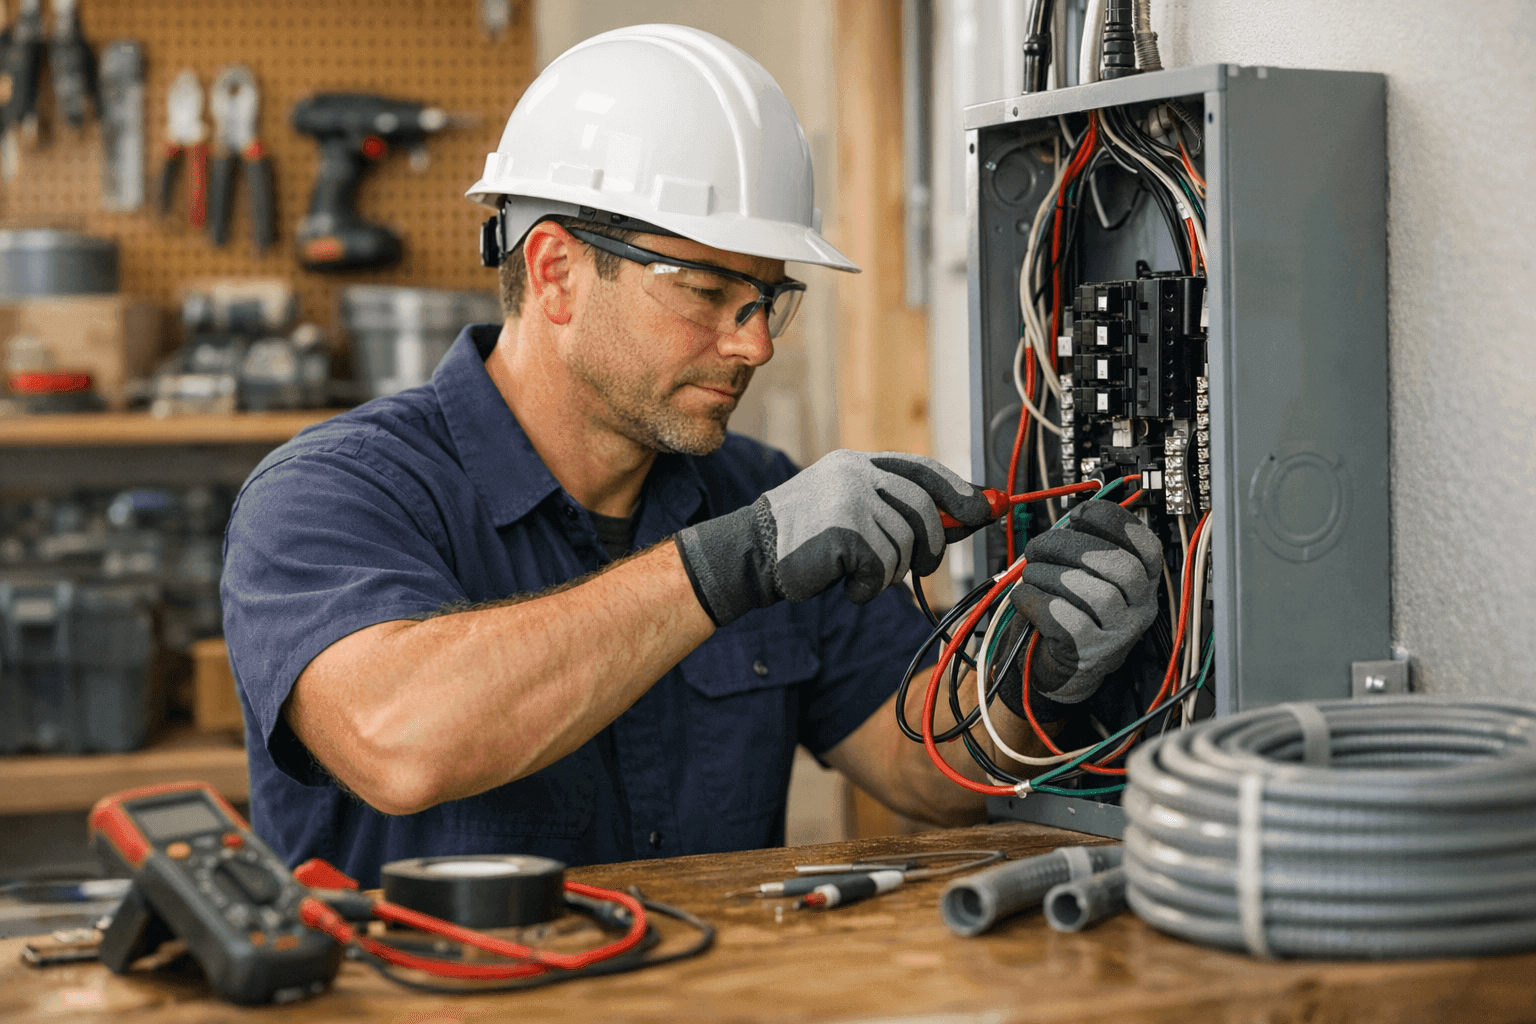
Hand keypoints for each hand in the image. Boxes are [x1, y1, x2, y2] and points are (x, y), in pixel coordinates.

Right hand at [674, 450, 993, 625]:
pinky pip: (883, 566)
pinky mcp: (845, 530)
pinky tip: (847, 584)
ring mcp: (850, 499)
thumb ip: (893, 508)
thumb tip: (960, 517)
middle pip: (923, 507)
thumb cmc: (802, 539)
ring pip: (905, 542)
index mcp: (857, 463)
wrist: (750, 554)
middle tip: (926, 566)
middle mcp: (855, 474)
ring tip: (860, 574)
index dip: (957, 490)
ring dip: (891, 571)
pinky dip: (870, 586)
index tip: (982, 509)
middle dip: (934, 544)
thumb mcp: (848, 509)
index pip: (922, 469)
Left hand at [1008, 499, 1161, 704]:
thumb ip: (1083, 550)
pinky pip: (1066, 620)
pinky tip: (1026, 597)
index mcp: (1142, 584)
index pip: (1146, 546)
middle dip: (1071, 546)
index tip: (1081, 514)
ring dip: (1051, 575)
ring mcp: (1118, 635)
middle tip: (1039, 547)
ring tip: (1032, 575)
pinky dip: (1037, 601)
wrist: (1059, 669)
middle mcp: (1139, 610)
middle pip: (1120, 566)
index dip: (1114, 523)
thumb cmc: (1068, 616)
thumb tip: (1068, 524)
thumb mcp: (1084, 578)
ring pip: (1094, 593)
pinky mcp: (1089, 654)